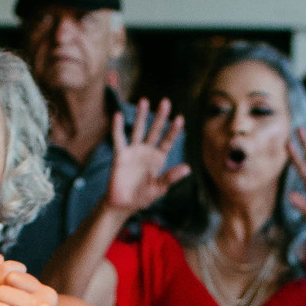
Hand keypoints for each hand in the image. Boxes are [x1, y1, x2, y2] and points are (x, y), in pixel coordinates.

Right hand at [104, 99, 189, 215]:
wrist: (122, 205)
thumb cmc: (142, 197)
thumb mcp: (158, 189)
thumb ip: (170, 177)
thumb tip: (188, 168)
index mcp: (158, 159)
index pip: (167, 142)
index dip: (173, 131)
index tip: (180, 119)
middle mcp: (147, 151)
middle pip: (155, 131)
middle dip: (160, 117)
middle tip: (166, 102)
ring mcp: (133, 151)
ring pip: (138, 130)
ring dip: (141, 116)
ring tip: (144, 100)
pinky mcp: (120, 155)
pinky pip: (119, 139)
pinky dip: (118, 128)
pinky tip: (118, 115)